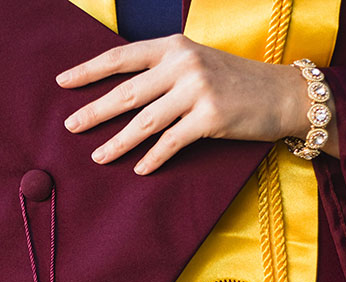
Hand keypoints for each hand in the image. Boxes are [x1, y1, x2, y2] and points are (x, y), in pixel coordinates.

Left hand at [56, 33, 338, 173]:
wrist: (283, 94)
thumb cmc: (235, 82)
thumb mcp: (197, 63)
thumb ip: (163, 71)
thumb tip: (120, 94)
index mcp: (174, 47)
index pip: (122, 57)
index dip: (89, 70)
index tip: (62, 82)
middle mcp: (184, 64)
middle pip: (127, 93)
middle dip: (94, 111)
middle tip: (70, 126)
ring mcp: (197, 90)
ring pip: (144, 122)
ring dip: (117, 143)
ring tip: (98, 157)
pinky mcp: (211, 118)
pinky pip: (171, 142)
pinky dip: (153, 158)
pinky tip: (139, 170)